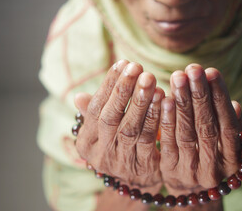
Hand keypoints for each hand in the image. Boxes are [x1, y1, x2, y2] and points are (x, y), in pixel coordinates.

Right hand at [75, 60, 163, 190]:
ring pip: (130, 128)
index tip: (122, 64)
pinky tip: (164, 98)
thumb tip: (78, 97)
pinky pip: (150, 139)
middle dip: (123, 90)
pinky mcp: (144, 168)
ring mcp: (122, 163)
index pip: (94, 111)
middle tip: (136, 66)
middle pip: (110, 119)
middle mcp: (101, 155)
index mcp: (87, 143)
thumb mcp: (103, 130)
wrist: (139, 177)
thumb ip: (94, 112)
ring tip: (150, 78)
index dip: (108, 86)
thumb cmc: (120, 142)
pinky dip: (156, 117)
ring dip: (140, 101)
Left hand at [159, 64, 241, 195]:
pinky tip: (164, 99)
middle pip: (207, 127)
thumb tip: (235, 106)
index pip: (228, 125)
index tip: (211, 72)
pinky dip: (166, 121)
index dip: (220, 98)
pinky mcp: (169, 169)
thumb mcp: (227, 144)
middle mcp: (214, 167)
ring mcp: (190, 170)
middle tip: (193, 69)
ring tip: (178, 77)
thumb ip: (232, 126)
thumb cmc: (212, 155)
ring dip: (182, 103)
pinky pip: (167, 143)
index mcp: (233, 160)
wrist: (190, 187)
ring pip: (186, 133)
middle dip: (200, 96)